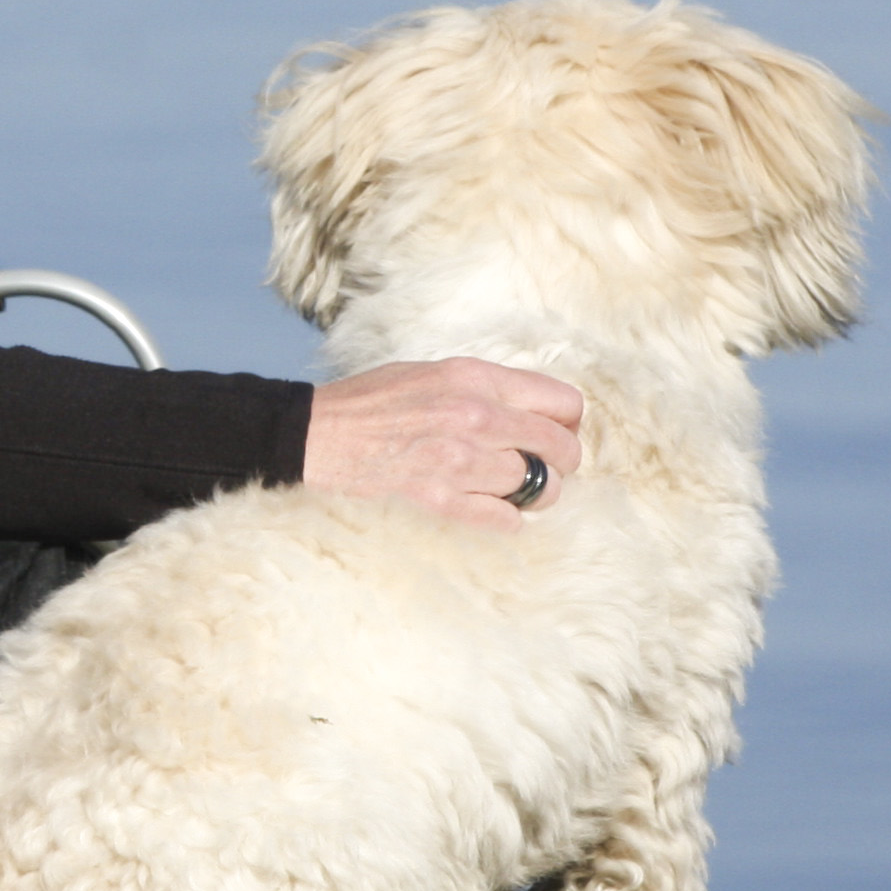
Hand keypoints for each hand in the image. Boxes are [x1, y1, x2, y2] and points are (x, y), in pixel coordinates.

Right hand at [301, 358, 586, 527]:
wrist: (320, 433)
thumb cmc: (375, 399)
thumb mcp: (437, 372)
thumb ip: (489, 388)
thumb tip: (537, 410)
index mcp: (476, 378)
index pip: (563, 403)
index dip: (569, 421)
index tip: (559, 430)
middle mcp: (476, 416)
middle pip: (561, 448)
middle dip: (561, 460)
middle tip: (544, 465)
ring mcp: (459, 460)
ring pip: (540, 487)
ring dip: (535, 492)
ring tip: (516, 487)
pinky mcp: (441, 497)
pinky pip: (505, 518)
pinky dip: (509, 518)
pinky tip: (496, 508)